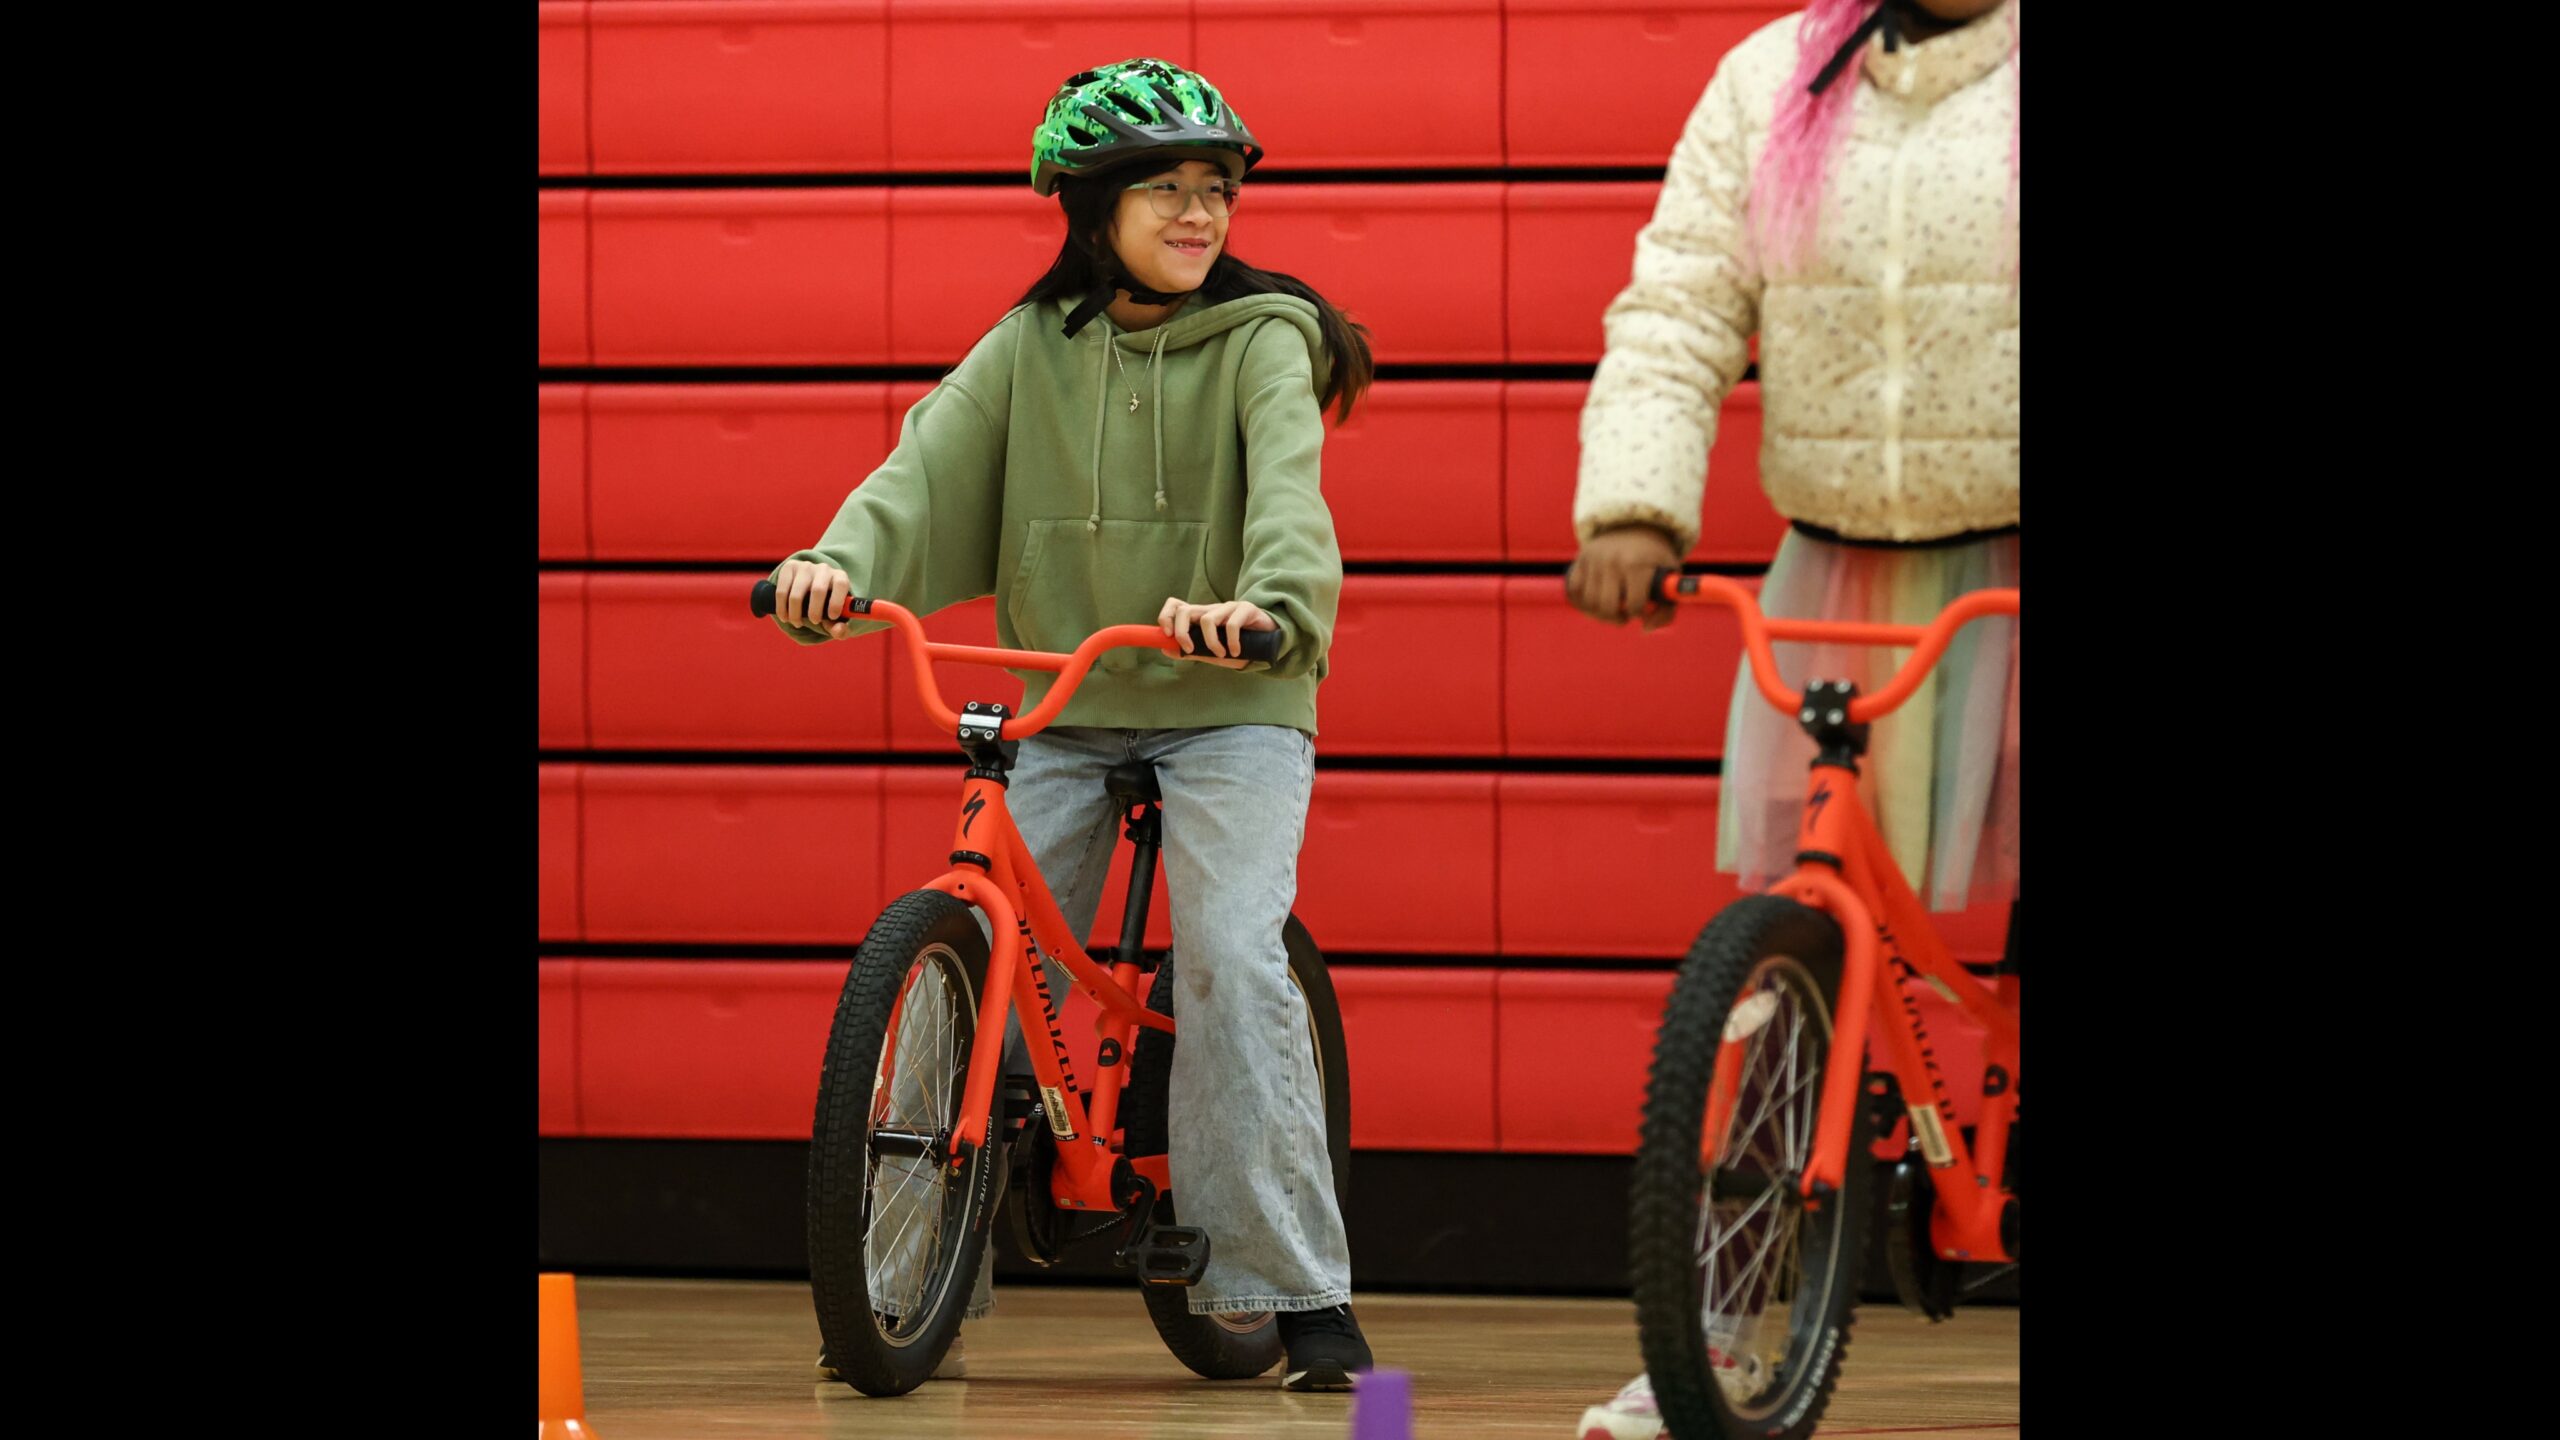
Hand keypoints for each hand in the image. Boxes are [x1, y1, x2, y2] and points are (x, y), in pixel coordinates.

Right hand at [773, 559, 855, 637]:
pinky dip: (782, 608)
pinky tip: (785, 617)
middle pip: (818, 590)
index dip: (837, 601)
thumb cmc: (827, 606)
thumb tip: (838, 630)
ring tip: (797, 623)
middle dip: (815, 611)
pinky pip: (782, 591)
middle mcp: (824, 569)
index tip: (832, 617)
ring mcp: (805, 567)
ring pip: (797, 593)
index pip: (841, 584)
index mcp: (840, 577)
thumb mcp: (836, 618)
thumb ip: (840, 628)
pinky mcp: (789, 567)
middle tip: (814, 622)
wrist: (810, 589)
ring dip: (795, 613)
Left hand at [1159, 597, 1275, 668]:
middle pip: (1184, 610)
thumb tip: (1165, 649)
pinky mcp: (1246, 609)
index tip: (1167, 636)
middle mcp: (1212, 609)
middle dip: (1181, 632)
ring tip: (1221, 655)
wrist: (1270, 645)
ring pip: (1207, 619)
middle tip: (1189, 649)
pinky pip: (1232, 624)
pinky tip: (1236, 652)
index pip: (1176, 606)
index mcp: (1201, 617)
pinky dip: (1231, 642)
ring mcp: (1228, 607)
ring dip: (1211, 642)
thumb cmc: (1240, 647)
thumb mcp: (1212, 653)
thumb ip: (1191, 651)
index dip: (1166, 617)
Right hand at [1566, 524, 1681, 630]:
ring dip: (1600, 612)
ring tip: (1612, 606)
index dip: (1639, 613)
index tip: (1642, 607)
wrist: (1634, 525)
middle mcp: (1612, 561)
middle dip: (1617, 617)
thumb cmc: (1654, 557)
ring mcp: (1594, 560)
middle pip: (1607, 607)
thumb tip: (1645, 627)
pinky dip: (1584, 601)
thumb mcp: (1670, 575)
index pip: (1635, 605)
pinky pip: (1575, 592)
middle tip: (1624, 613)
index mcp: (1637, 564)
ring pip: (1589, 603)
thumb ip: (1667, 608)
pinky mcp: (1580, 560)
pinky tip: (1596, 599)